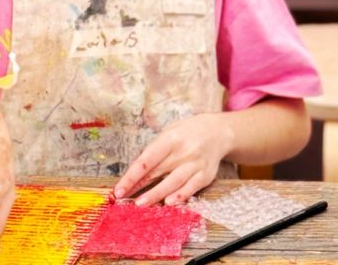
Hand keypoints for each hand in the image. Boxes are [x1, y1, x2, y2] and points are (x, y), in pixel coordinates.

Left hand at [113, 113, 232, 205]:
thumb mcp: (170, 132)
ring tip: (141, 204)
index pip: (147, 160)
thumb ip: (155, 150)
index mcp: (172, 139)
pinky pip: (191, 188)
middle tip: (123, 200)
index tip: (119, 188)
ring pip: (173, 182)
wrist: (218, 132)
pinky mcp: (205, 175)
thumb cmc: (187, 133)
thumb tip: (135, 173)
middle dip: (138, 187)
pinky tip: (169, 203)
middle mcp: (184, 151)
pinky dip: (180, 196)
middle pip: (157, 172)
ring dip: (156, 195)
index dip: (131, 176)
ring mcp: (196, 164)